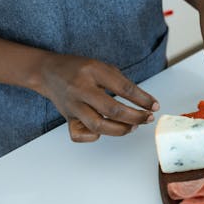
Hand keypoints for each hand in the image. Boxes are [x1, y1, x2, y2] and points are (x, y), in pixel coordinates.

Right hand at [38, 54, 158, 141]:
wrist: (48, 72)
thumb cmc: (80, 69)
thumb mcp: (102, 67)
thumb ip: (121, 82)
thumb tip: (145, 102)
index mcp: (92, 71)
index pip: (123, 88)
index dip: (143, 99)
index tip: (155, 105)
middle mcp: (81, 89)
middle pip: (112, 109)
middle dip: (135, 117)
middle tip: (147, 118)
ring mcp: (73, 106)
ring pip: (98, 125)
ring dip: (120, 129)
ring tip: (133, 126)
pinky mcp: (67, 118)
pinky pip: (80, 135)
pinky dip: (94, 136)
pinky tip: (104, 131)